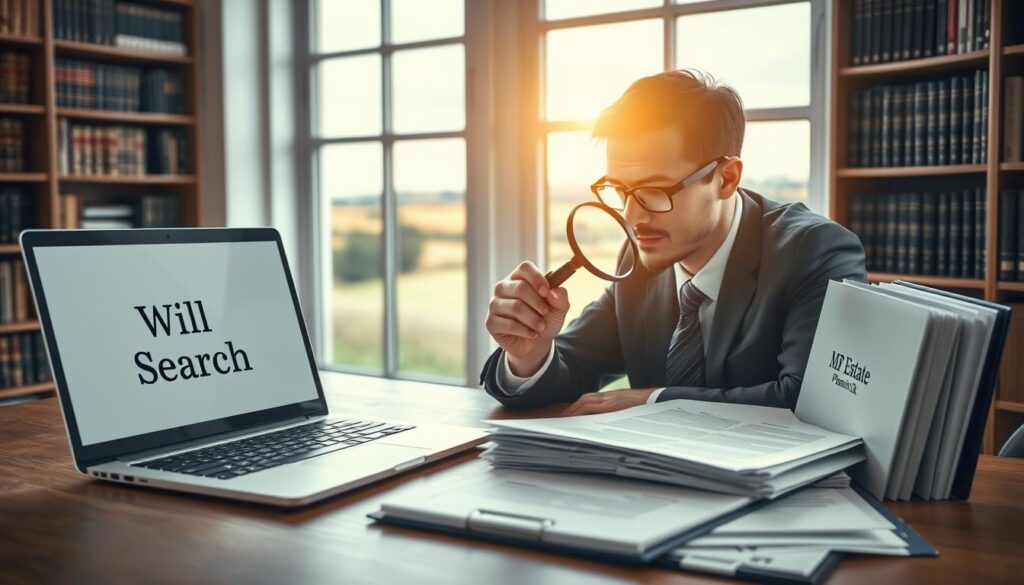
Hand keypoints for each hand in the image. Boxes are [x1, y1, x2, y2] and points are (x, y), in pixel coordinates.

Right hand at [486, 261, 569, 375]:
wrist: (537, 343)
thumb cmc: (545, 319)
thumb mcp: (559, 308)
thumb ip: (560, 296)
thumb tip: (553, 292)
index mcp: (519, 278)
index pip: (525, 268)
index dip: (537, 278)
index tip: (546, 292)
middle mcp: (503, 288)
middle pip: (520, 287)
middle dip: (537, 302)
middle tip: (546, 312)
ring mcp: (495, 304)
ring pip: (515, 307)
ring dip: (533, 319)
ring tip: (541, 327)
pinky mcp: (491, 322)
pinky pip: (509, 324)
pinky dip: (525, 331)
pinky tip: (532, 334)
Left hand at [560, 388, 655, 416]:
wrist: (659, 400)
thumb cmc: (647, 408)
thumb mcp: (629, 411)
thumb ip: (617, 414)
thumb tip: (606, 427)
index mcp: (612, 399)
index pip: (589, 401)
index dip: (577, 408)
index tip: (568, 416)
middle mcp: (608, 397)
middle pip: (584, 400)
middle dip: (572, 410)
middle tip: (561, 420)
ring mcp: (610, 400)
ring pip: (585, 402)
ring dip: (573, 411)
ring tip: (564, 421)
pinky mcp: (612, 405)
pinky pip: (592, 407)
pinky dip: (582, 411)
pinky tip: (575, 419)